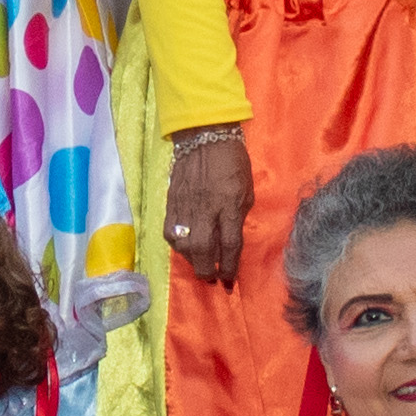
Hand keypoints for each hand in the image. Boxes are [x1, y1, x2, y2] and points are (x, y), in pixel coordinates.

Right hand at [162, 128, 252, 284]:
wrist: (204, 136)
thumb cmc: (233, 161)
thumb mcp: (246, 189)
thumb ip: (238, 216)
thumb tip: (230, 239)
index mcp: (229, 205)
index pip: (229, 244)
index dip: (229, 266)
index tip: (229, 279)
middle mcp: (206, 209)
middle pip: (202, 249)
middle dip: (206, 270)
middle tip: (210, 277)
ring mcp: (185, 205)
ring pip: (183, 243)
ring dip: (191, 259)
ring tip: (198, 263)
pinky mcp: (171, 201)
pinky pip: (169, 230)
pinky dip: (177, 244)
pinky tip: (184, 246)